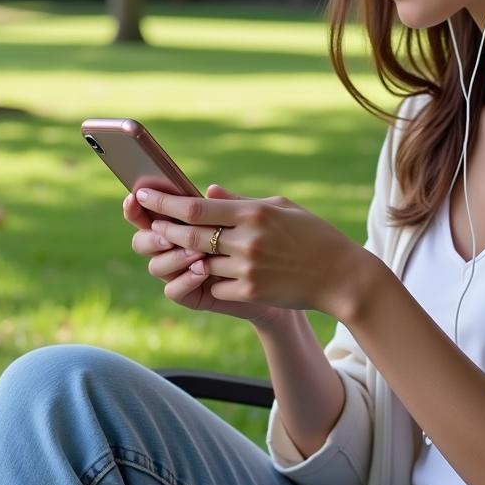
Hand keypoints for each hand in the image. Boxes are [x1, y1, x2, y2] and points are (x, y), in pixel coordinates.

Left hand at [134, 184, 372, 320]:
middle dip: (163, 230)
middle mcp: (247, 240)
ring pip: (199, 262)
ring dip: (186, 257)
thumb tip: (207, 193)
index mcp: (254, 213)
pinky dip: (209, 279)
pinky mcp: (251, 291)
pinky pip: (215, 285)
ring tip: (180, 248)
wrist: (341, 276)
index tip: (142, 195)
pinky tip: (212, 273)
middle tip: (149, 224)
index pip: (195, 208)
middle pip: (188, 235)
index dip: (163, 203)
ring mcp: (248, 268)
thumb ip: (240, 202)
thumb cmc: (314, 236)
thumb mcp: (282, 208)